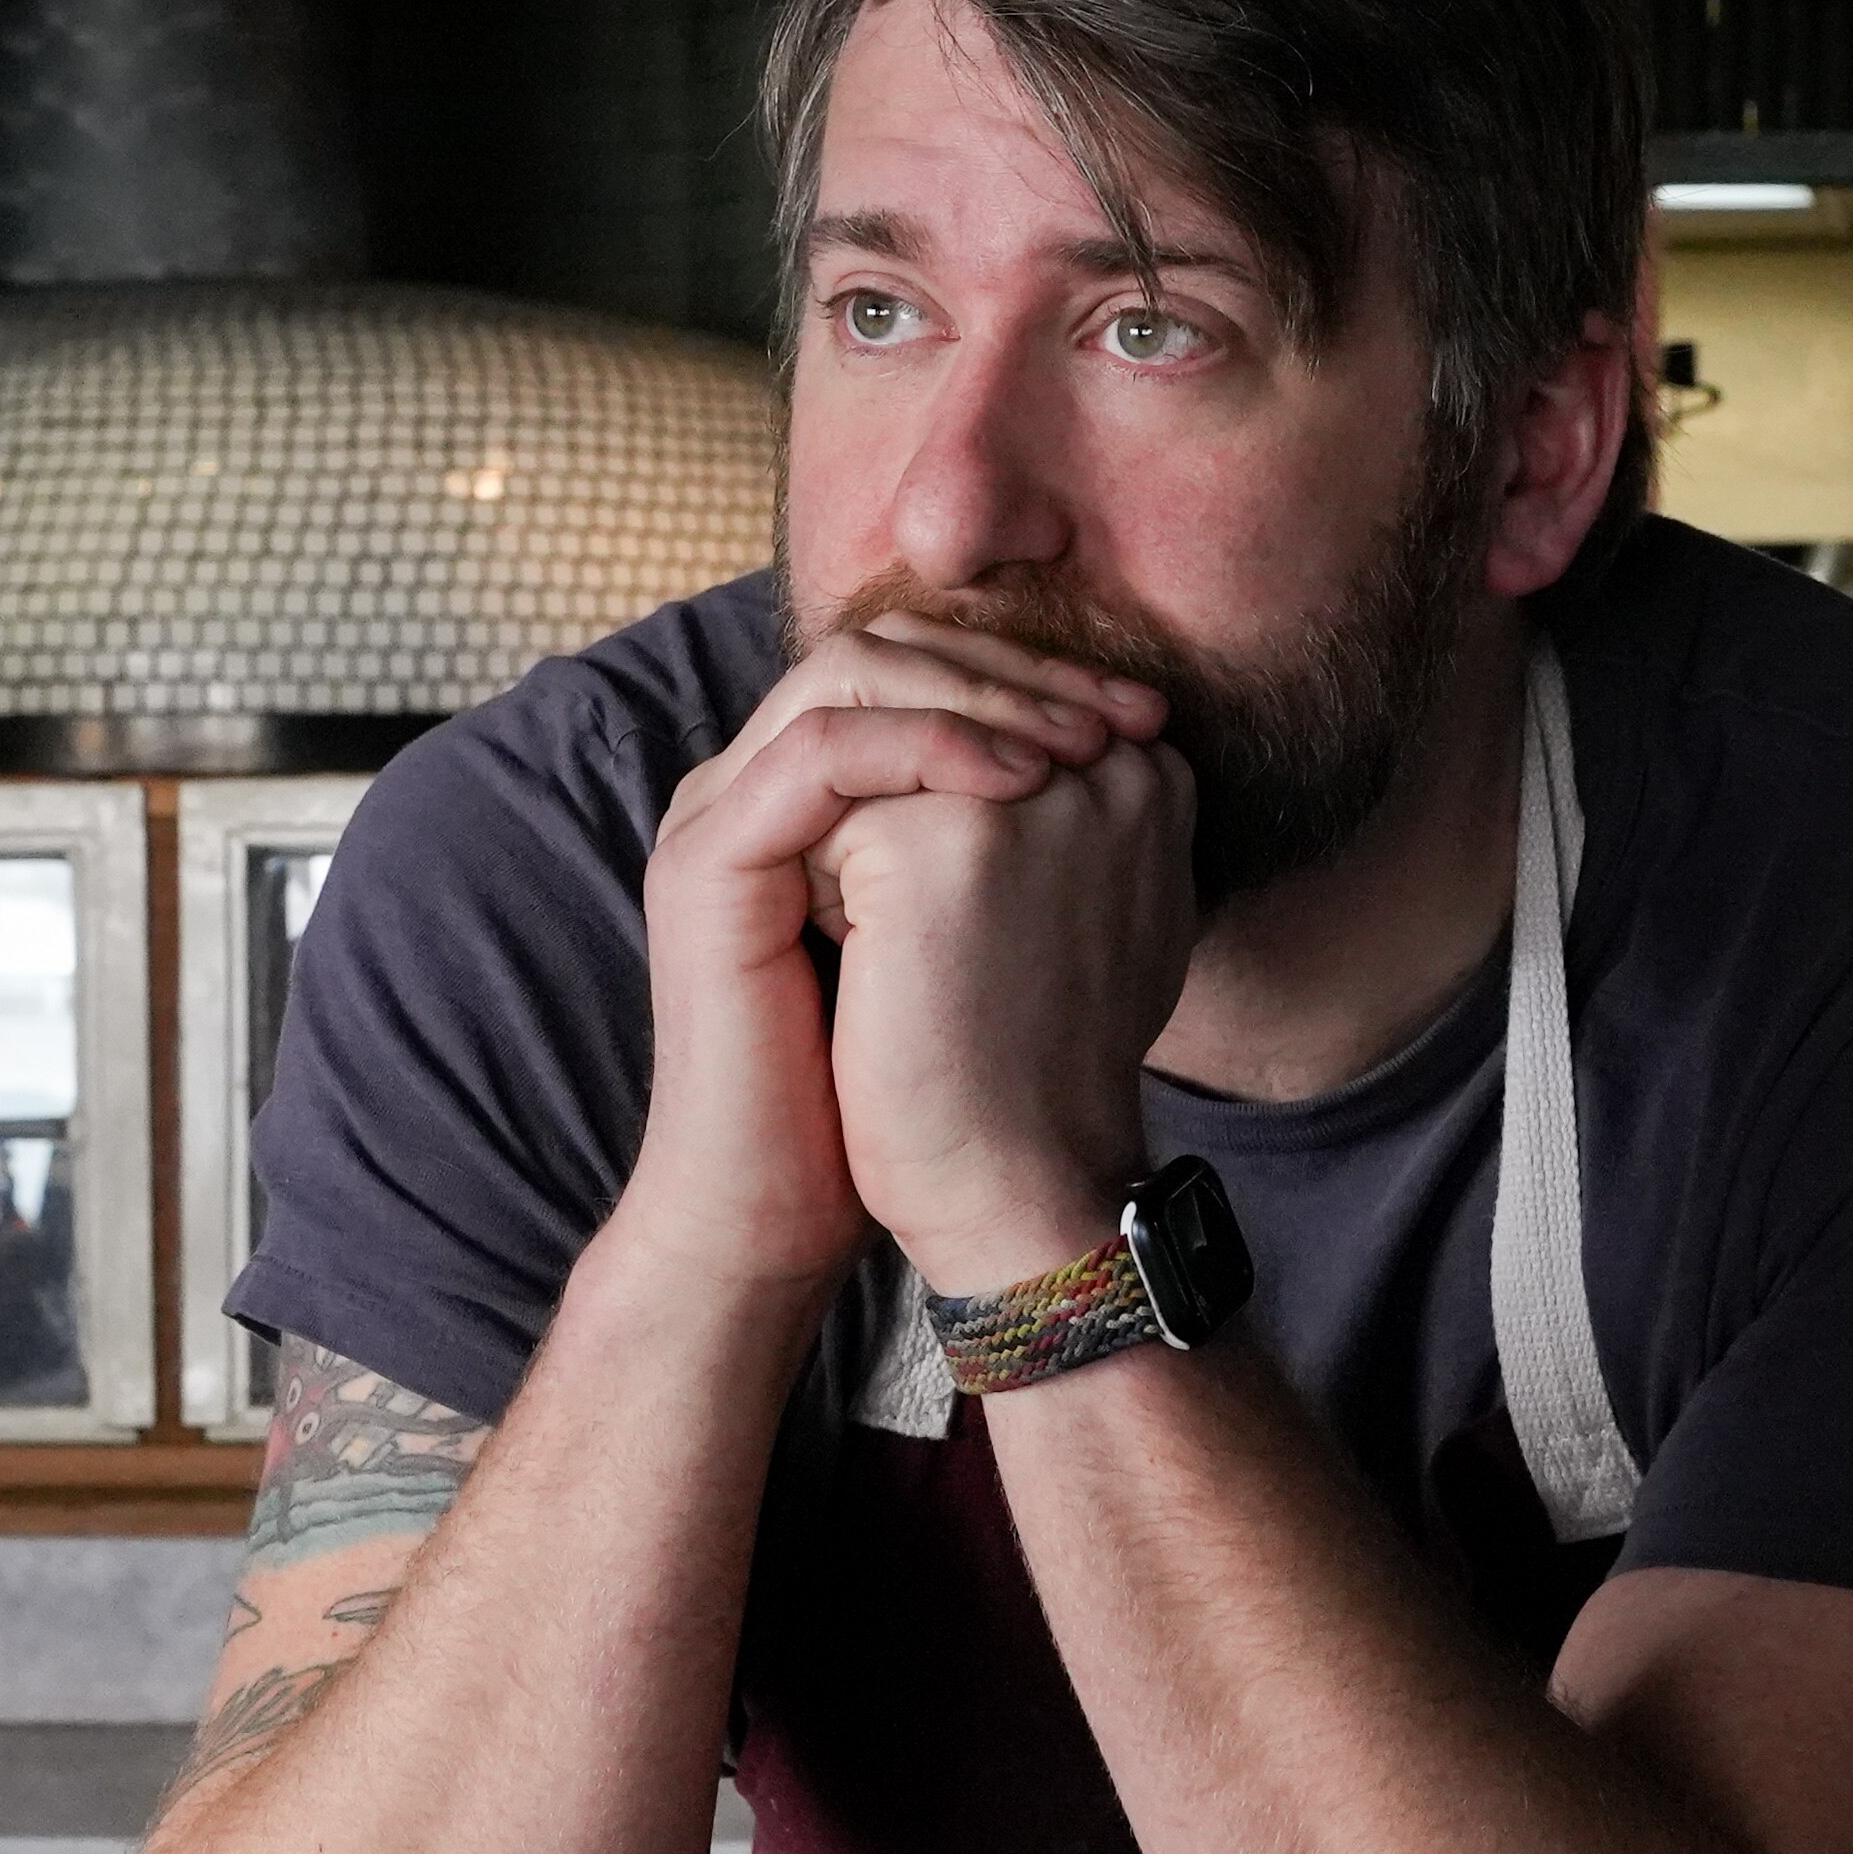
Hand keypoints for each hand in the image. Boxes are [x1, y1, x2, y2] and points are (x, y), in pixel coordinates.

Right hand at [623, 622, 1159, 1296]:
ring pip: (848, 673)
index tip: (1146, 715)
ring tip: (1081, 744)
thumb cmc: (891, 1099)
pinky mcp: (706, 863)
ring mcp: (716, 817)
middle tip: (1125, 712)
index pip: (917, 664)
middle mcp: (752, 788)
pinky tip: (1019, 783)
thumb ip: (1023, 851)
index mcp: (809, 799)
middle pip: (883, 645)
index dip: (1035, 672)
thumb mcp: (982, 943)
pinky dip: (928, 746)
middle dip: (1019, 666)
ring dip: (982, 694)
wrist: (783, 1208)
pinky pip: (820, 751)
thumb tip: (1140, 775)